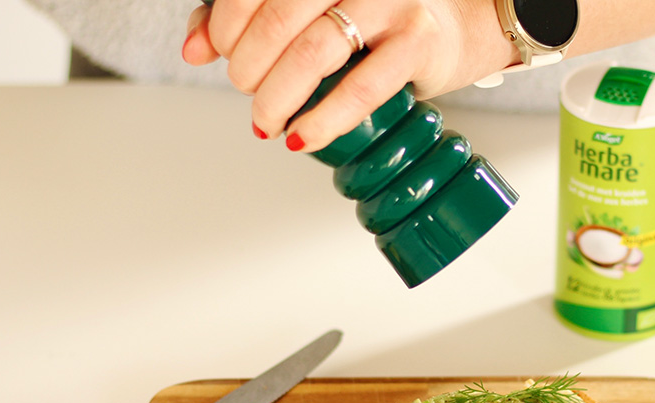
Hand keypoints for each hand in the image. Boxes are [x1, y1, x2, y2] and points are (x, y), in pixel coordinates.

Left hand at [181, 0, 516, 151]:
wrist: (461, 23)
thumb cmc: (378, 17)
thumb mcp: (313, 8)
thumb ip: (248, 16)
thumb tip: (193, 47)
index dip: (224, 22)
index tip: (217, 52)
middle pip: (279, 16)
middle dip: (247, 64)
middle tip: (246, 89)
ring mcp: (391, 2)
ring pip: (314, 51)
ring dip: (277, 96)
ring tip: (266, 121)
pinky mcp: (418, 42)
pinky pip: (361, 88)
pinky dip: (323, 119)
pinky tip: (302, 136)